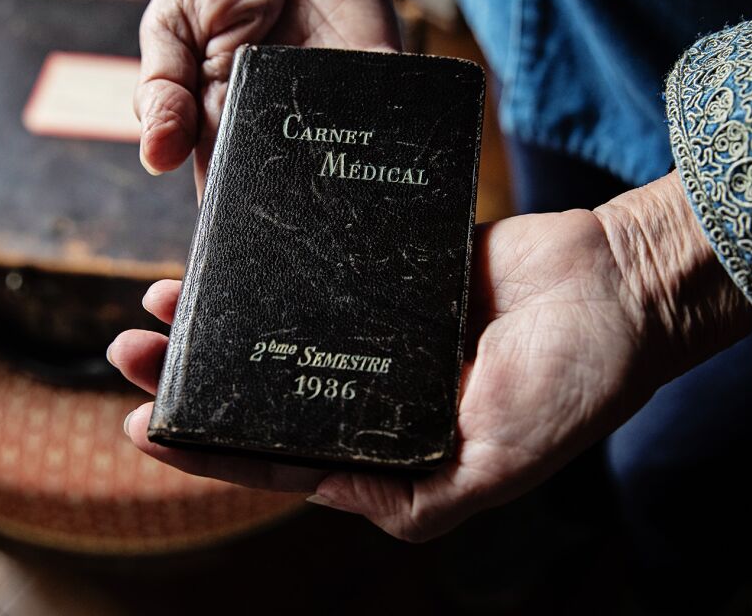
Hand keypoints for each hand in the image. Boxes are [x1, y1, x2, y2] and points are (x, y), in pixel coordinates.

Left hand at [108, 173, 751, 540]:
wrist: (622, 288)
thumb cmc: (572, 384)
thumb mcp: (495, 465)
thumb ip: (415, 497)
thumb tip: (323, 493)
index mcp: (396, 456)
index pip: (281, 457)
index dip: (207, 446)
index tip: (140, 424)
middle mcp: (380, 398)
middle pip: (266, 392)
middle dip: (195, 376)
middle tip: (130, 350)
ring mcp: (382, 335)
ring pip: (280, 331)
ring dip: (222, 319)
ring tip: (158, 299)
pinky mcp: (392, 279)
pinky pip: (318, 276)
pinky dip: (273, 270)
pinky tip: (231, 254)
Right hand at [134, 0, 399, 189]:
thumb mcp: (172, 21)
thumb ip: (163, 85)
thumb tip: (155, 157)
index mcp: (218, 121)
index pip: (221, 180)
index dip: (225, 204)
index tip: (226, 217)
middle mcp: (276, 123)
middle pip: (278, 181)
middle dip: (275, 194)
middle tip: (271, 200)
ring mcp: (326, 107)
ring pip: (329, 163)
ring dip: (325, 173)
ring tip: (315, 174)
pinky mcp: (372, 81)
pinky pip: (379, 120)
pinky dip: (378, 135)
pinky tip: (371, 145)